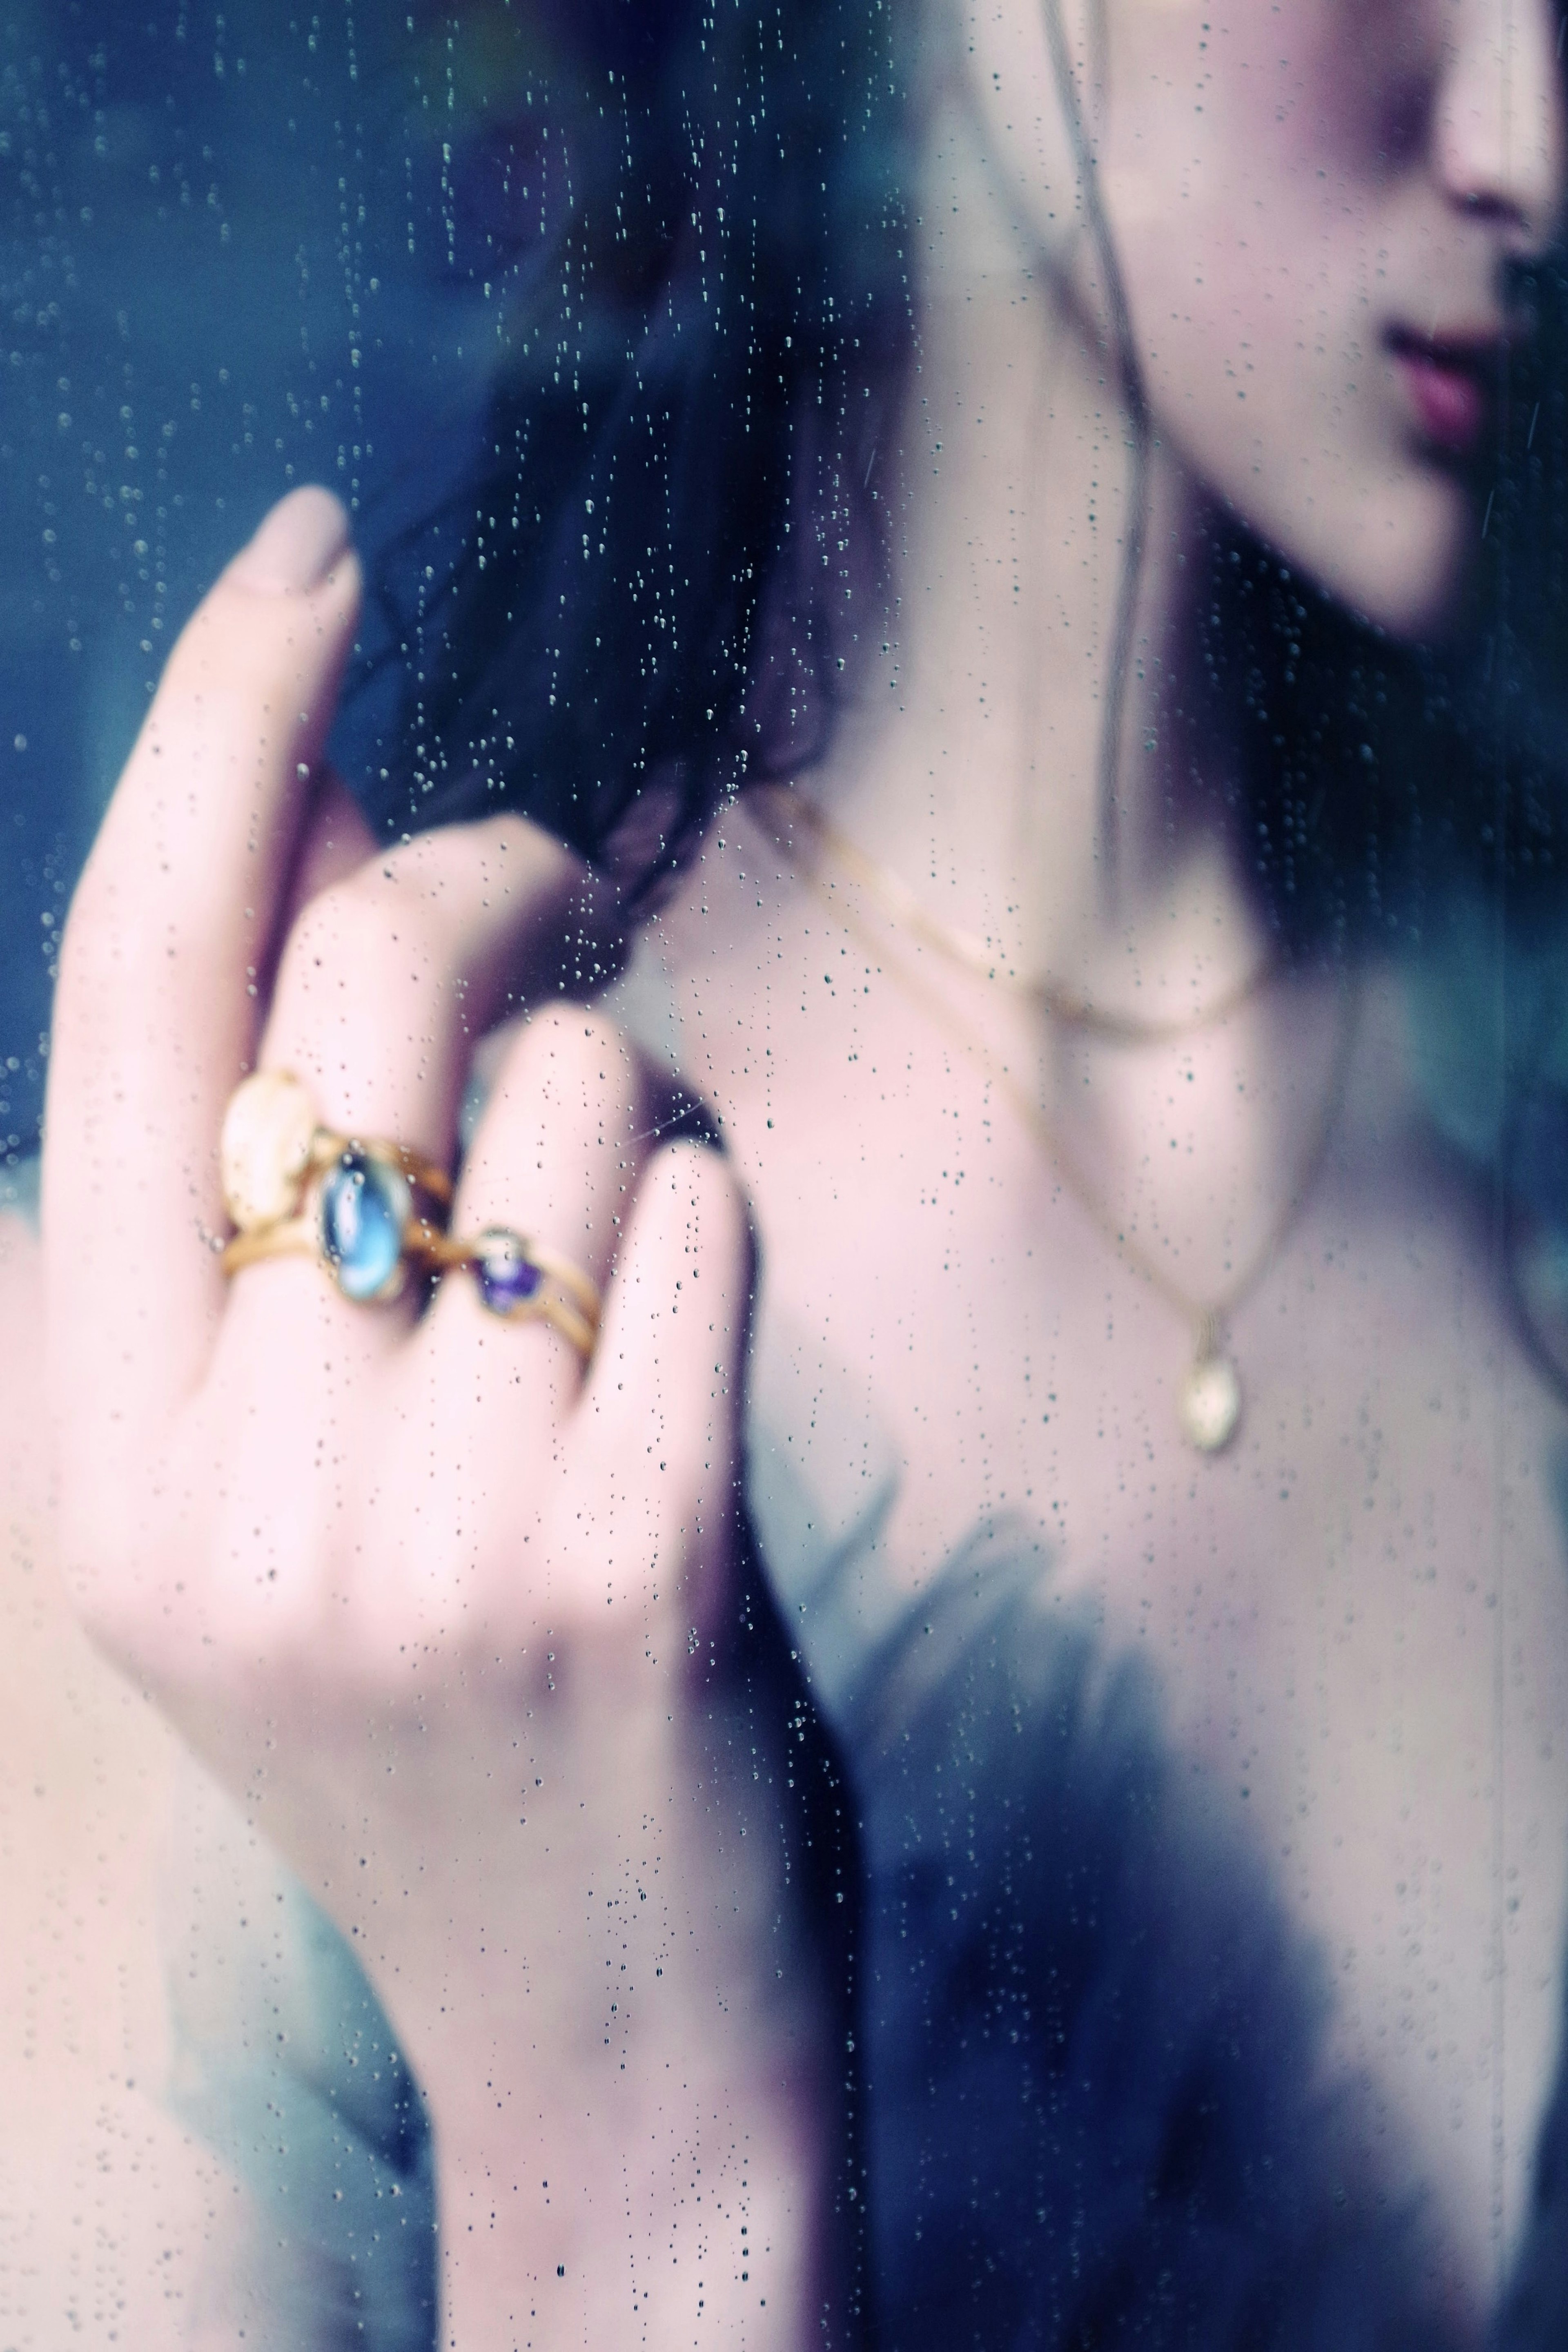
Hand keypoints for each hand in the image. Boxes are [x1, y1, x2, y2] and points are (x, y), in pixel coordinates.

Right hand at [44, 488, 850, 2347]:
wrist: (597, 2023)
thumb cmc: (457, 1690)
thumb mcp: (300, 1445)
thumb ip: (287, 1133)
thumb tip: (325, 801)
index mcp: (102, 1438)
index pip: (130, 987)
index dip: (220, 730)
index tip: (313, 557)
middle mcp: (224, 1481)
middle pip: (358, 982)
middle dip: (500, 868)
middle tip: (571, 887)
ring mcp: (425, 1536)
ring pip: (572, 1088)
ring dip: (632, 1096)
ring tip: (619, 1238)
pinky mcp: (630, 1566)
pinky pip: (703, 1215)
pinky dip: (718, 1219)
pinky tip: (690, 1345)